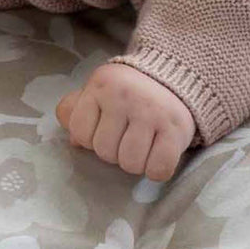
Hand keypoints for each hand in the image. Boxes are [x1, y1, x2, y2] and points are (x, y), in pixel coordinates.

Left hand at [56, 62, 195, 181]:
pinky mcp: (175, 129)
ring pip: (130, 164)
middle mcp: (124, 96)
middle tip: (126, 137)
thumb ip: (76, 111)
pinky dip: (156, 170)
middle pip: (105, 152)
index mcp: (101, 85)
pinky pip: (157, 170)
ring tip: (142, 145)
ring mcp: (151, 112)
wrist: (174, 78)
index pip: (80, 132)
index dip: (90, 138)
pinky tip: (158, 154)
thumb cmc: (128, 92)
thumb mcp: (97, 91)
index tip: (104, 128)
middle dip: (114, 152)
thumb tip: (73, 141)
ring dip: (135, 162)